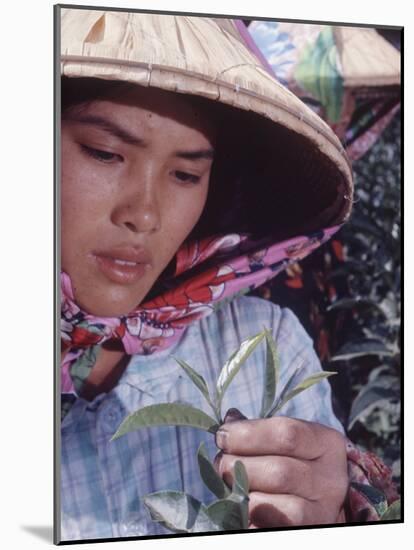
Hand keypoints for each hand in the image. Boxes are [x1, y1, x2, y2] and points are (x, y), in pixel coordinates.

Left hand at [214, 412, 348, 527]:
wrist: (322, 501)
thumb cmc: (298, 462)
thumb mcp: (289, 441)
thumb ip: (259, 430)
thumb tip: (229, 421)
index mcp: (327, 444)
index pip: (286, 434)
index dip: (248, 434)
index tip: (223, 436)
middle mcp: (329, 480)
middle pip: (277, 472)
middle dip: (238, 465)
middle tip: (222, 463)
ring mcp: (319, 513)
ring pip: (269, 504)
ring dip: (239, 493)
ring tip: (230, 484)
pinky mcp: (302, 533)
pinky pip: (263, 527)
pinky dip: (244, 516)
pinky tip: (239, 506)